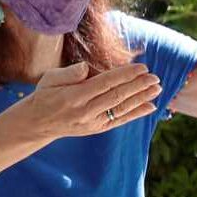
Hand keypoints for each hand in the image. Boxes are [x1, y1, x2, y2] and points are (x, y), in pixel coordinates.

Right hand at [14, 61, 159, 141]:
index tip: (142, 68)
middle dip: (138, 86)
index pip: (105, 83)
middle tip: (155, 77)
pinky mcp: (99, 129)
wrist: (39, 123)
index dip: (125, 75)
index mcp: (74, 96)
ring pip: (122, 109)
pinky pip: (121, 120)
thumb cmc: (46, 95)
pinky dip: (136, 114)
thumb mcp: (50, 79)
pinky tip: (151, 107)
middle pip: (117, 96)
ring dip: (142, 99)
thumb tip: (87, 67)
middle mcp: (86, 111)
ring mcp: (94, 122)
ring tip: (157, 89)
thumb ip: (69, 73)